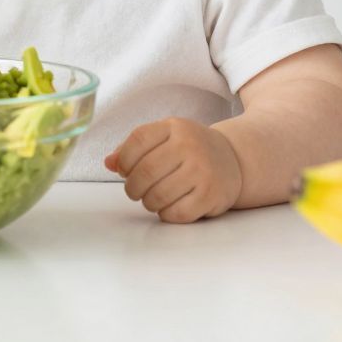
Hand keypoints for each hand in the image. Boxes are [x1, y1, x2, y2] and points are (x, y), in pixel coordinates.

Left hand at [104, 118, 242, 223]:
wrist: (233, 159)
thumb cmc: (189, 150)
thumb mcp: (164, 138)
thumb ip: (133, 148)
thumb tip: (108, 163)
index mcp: (174, 127)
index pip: (137, 140)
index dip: (124, 160)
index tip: (125, 171)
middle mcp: (190, 145)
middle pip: (145, 171)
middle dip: (133, 187)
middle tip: (135, 191)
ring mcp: (202, 170)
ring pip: (158, 195)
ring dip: (148, 202)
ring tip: (152, 199)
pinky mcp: (211, 195)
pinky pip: (176, 213)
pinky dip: (166, 214)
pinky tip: (169, 207)